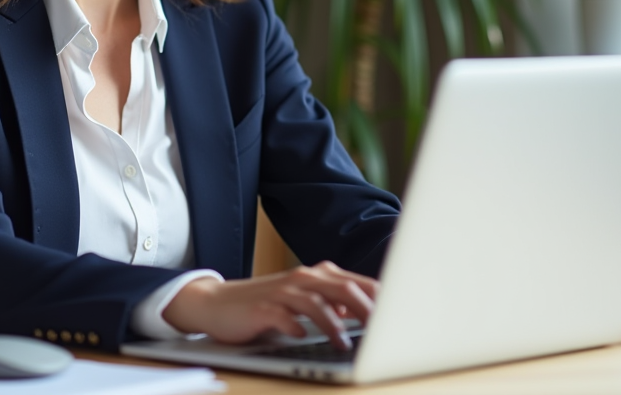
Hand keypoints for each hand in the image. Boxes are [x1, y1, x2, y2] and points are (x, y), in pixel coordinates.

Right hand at [162, 261, 376, 348]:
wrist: (218, 303)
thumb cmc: (267, 305)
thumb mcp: (304, 301)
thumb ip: (333, 303)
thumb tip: (366, 312)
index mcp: (316, 276)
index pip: (357, 282)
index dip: (380, 298)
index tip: (402, 315)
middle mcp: (302, 279)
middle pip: (341, 288)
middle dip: (365, 308)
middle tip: (382, 329)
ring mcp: (281, 292)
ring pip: (314, 302)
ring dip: (332, 323)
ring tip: (343, 343)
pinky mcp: (261, 308)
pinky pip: (282, 315)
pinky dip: (295, 325)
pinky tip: (302, 336)